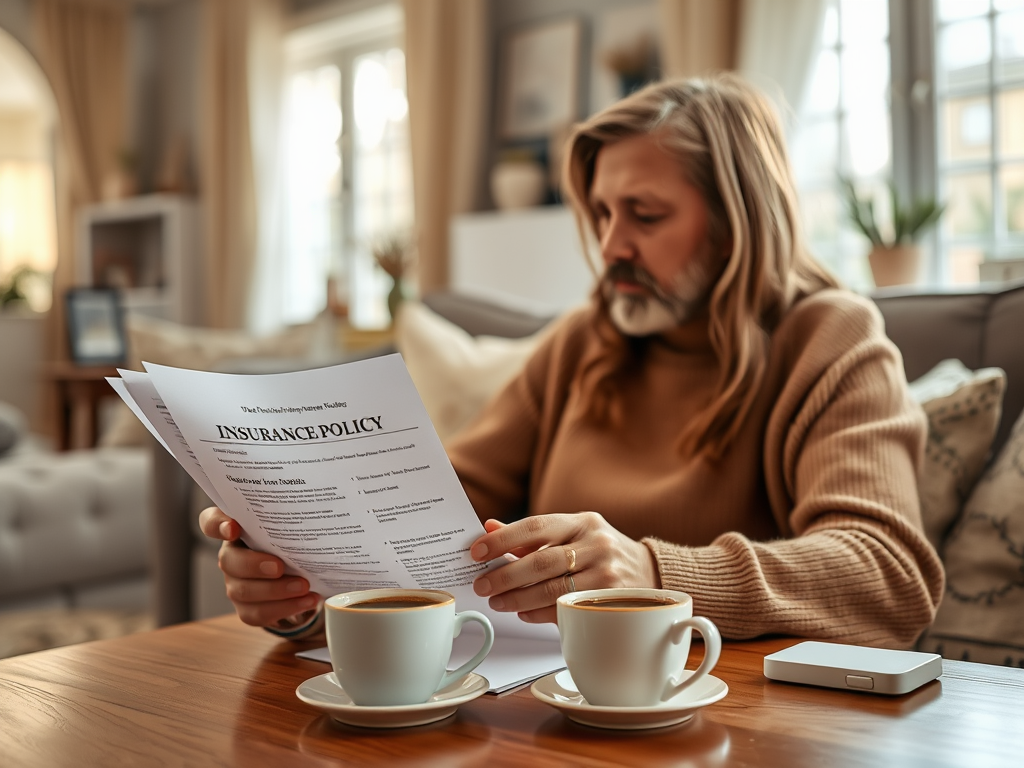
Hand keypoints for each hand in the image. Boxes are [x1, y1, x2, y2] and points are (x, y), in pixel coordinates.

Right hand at [198, 506, 320, 627]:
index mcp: (236, 530)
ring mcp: (235, 583)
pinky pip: (258, 613)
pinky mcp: (246, 608)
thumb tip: (316, 507)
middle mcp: (231, 556)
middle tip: (279, 567)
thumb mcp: (289, 525)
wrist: (299, 572)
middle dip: (254, 565)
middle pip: (228, 561)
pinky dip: (285, 608)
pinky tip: (307, 600)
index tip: (233, 528)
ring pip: (243, 591)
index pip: (211, 522)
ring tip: (304, 586)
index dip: (217, 525)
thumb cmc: (291, 541)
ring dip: (276, 590)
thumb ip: (289, 517)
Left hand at [470, 512, 659, 623]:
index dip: (503, 540)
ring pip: (553, 590)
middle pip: (542, 562)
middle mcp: (597, 545)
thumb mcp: (571, 533)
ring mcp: (607, 574)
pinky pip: (567, 610)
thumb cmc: (600, 551)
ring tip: (498, 602)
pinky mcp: (611, 602)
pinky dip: (540, 614)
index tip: (477, 551)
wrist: (649, 573)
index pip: (536, 526)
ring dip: (519, 599)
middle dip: (506, 576)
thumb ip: (531, 534)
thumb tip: (489, 527)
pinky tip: (523, 613)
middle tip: (482, 585)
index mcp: (582, 522)